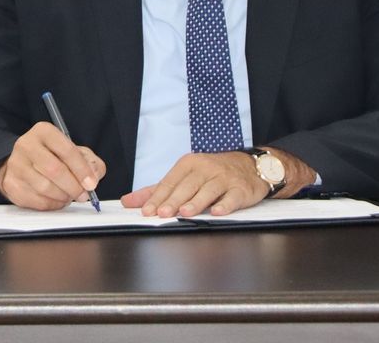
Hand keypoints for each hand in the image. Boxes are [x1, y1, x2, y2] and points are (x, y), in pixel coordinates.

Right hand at [0, 121, 105, 209]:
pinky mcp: (11, 184)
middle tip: (83, 195)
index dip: (82, 170)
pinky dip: (52, 204)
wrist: (23, 164)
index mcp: (44, 132)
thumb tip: (93, 176)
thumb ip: (90, 162)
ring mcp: (16, 165)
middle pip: (54, 170)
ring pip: (45, 188)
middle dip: (73, 186)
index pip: (67, 150)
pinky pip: (36, 200)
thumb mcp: (75, 152)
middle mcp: (26, 145)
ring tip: (68, 195)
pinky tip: (56, 199)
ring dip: (63, 196)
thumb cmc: (52, 157)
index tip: (91, 184)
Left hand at [121, 148, 313, 216]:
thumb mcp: (184, 176)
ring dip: (196, 202)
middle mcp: (205, 168)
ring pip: (208, 190)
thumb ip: (157, 190)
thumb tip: (128, 201)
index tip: (146, 211)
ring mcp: (224, 178)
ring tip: (184, 213)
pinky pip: (232, 197)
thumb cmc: (212, 173)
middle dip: (172, 201)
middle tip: (161, 213)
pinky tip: (217, 211)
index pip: (170, 182)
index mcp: (188, 164)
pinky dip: (225, 204)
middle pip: (186, 186)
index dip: (157, 197)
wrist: (250, 166)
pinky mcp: (241, 188)